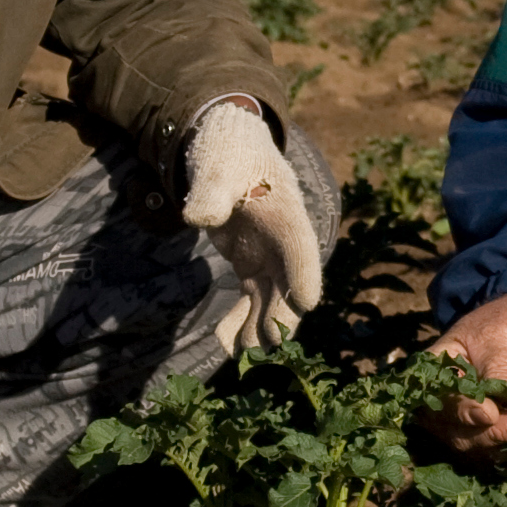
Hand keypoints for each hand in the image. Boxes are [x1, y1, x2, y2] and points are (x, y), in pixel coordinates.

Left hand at [182, 99, 323, 350]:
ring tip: (241, 355)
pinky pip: (252, 301)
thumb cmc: (228, 153)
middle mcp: (284, 240)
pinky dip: (240, 322)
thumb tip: (199, 218)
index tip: (307, 302)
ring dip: (259, 327)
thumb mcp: (218, 167)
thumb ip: (211, 192)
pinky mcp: (253, 266)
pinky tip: (224, 343)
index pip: (300, 245)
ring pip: (272, 299)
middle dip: (282, 314)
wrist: (227, 151)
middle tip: (269, 344)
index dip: (304, 273)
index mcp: (285, 211)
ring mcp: (270, 256)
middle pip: (290, 282)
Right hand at [424, 290, 506, 455]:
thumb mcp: (501, 340)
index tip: (488, 413)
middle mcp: (456, 408)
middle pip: (463, 438)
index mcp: (440, 379)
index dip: (460, 414)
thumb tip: (491, 416)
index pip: (438, 406)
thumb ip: (497, 376)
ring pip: (493, 449)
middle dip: (497, 432)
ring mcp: (484, 425)